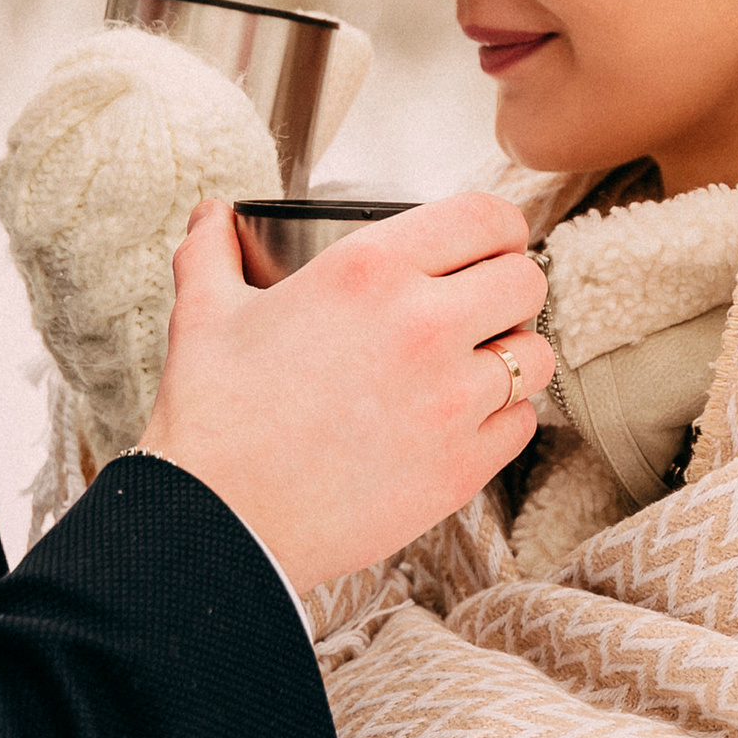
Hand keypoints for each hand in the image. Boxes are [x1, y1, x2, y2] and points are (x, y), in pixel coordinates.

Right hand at [137, 193, 554, 592]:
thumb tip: (211, 215)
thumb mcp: (203, 313)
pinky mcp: (461, 467)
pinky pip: (521, 424)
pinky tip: (461, 420)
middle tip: (478, 307)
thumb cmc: (211, 416)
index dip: (498, 227)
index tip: (488, 244)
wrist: (219, 521)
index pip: (486, 218)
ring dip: (510, 355)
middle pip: (526, 282)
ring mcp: (451, 401)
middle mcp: (424, 326)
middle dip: (508, 289)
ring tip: (472, 366)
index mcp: (370, 270)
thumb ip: (212, 251)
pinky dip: (501, 418)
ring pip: (535, 357)